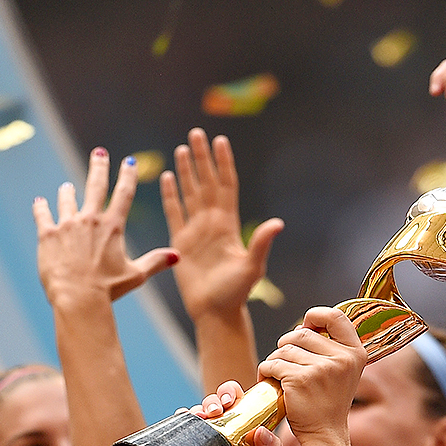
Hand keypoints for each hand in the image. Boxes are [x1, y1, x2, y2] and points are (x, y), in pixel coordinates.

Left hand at [34, 149, 179, 308]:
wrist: (78, 298)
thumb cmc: (108, 290)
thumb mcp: (136, 275)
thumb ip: (155, 262)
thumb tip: (177, 256)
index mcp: (112, 227)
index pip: (123, 194)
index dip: (128, 176)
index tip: (129, 161)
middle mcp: (90, 219)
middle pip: (95, 186)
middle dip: (99, 166)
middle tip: (99, 152)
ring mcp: (67, 225)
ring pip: (67, 199)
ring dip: (68, 192)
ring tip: (67, 187)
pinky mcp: (47, 234)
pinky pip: (42, 215)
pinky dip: (41, 208)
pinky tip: (40, 202)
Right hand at [160, 129, 281, 324]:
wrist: (215, 312)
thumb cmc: (236, 292)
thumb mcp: (252, 267)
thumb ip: (261, 243)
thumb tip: (277, 223)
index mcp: (228, 224)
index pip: (226, 185)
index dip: (223, 163)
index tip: (220, 140)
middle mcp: (212, 223)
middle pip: (206, 182)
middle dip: (201, 158)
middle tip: (196, 133)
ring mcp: (195, 231)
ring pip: (190, 193)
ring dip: (186, 171)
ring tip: (181, 148)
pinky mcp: (180, 241)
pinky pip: (174, 212)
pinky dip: (171, 195)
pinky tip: (168, 177)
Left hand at [259, 309, 365, 445]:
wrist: (325, 433)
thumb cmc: (328, 401)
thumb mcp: (343, 371)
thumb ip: (332, 346)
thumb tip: (306, 323)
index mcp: (356, 353)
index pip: (335, 316)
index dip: (316, 315)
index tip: (306, 325)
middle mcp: (342, 359)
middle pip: (302, 333)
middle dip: (288, 344)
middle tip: (287, 361)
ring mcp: (322, 369)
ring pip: (284, 349)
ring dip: (276, 360)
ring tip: (280, 376)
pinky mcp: (300, 379)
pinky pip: (273, 364)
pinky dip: (266, 371)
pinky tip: (271, 383)